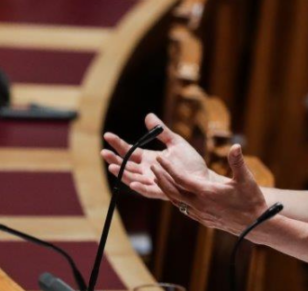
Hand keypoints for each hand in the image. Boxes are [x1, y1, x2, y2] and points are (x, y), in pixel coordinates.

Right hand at [100, 113, 222, 200]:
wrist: (204, 178)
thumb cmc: (190, 162)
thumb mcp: (175, 142)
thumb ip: (162, 131)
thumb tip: (149, 115)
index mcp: (148, 158)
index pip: (129, 151)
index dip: (118, 144)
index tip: (107, 135)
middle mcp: (147, 171)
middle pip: (126, 165)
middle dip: (114, 159)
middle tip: (104, 152)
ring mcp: (152, 181)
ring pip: (132, 178)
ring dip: (121, 173)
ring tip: (111, 165)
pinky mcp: (161, 191)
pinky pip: (148, 190)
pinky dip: (139, 187)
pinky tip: (132, 182)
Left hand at [155, 143, 268, 235]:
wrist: (255, 225)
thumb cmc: (251, 200)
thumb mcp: (245, 179)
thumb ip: (237, 162)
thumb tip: (236, 146)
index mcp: (206, 192)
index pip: (180, 179)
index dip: (168, 168)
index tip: (159, 158)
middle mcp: (199, 204)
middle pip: (172, 191)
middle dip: (161, 178)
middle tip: (152, 167)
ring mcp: (200, 214)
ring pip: (176, 201)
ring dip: (166, 189)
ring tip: (158, 179)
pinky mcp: (203, 220)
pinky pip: (183, 209)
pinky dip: (175, 199)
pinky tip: (175, 194)